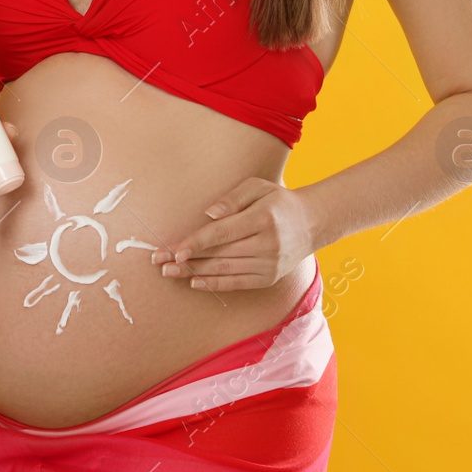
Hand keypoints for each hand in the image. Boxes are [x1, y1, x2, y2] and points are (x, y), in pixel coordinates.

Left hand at [149, 177, 314, 290]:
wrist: (312, 223)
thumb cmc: (277, 201)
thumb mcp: (258, 187)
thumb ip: (232, 198)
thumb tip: (208, 214)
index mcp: (263, 219)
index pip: (222, 233)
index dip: (196, 243)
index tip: (175, 250)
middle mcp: (267, 245)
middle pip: (219, 254)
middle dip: (186, 259)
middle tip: (159, 262)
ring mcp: (269, 264)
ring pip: (225, 270)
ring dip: (194, 273)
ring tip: (169, 272)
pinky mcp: (269, 278)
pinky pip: (237, 283)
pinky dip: (215, 284)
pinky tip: (194, 282)